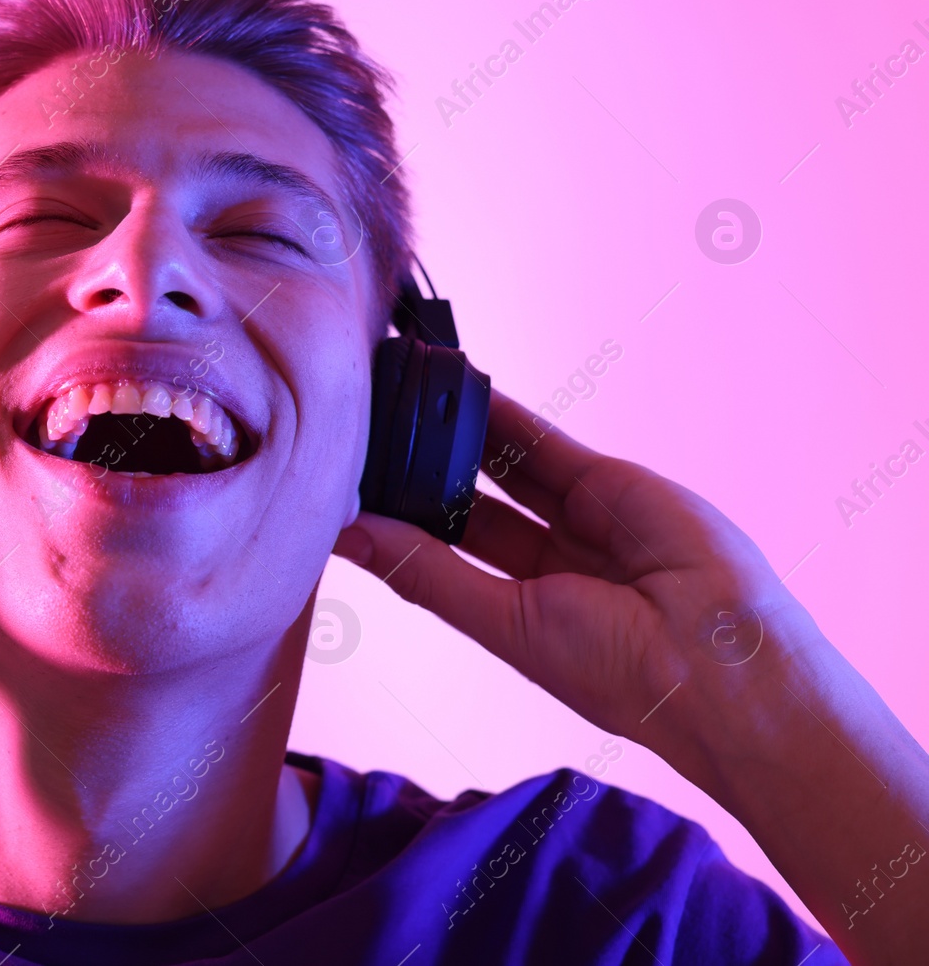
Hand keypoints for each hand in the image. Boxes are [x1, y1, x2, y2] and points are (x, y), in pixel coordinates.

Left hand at [331, 387, 821, 749]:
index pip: (432, 555)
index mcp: (511, 610)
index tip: (335, 490)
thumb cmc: (616, 668)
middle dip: (411, 473)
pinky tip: (456, 389)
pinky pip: (541, 441)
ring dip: (449, 437)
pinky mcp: (605, 483)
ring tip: (394, 401)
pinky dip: (501, 413)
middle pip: (458, 505)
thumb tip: (351, 538)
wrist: (723, 660)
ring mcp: (573, 521)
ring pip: (496, 466)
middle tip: (355, 435)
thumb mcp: (507, 621)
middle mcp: (538, 565)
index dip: (389, 522)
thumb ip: (428, 573)